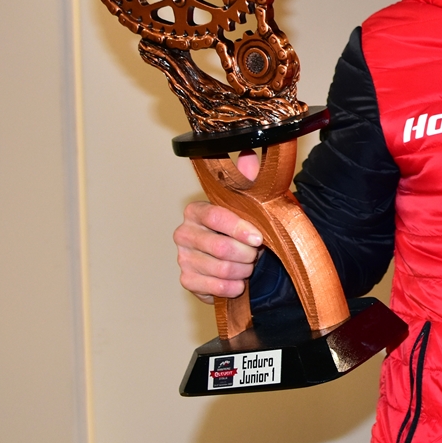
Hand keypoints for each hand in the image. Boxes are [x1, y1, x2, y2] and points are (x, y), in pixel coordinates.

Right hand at [173, 151, 263, 303]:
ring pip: (221, 269)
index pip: (215, 217)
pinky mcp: (186, 280)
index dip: (239, 229)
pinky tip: (239, 281)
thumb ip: (248, 179)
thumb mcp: (250, 203)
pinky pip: (213, 287)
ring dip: (243, 270)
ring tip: (248, 265)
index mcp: (196, 210)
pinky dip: (232, 287)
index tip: (258, 238)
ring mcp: (182, 258)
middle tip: (256, 253)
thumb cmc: (244, 228)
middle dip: (247, 254)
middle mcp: (184, 233)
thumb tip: (249, 155)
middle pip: (220, 247)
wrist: (240, 258)